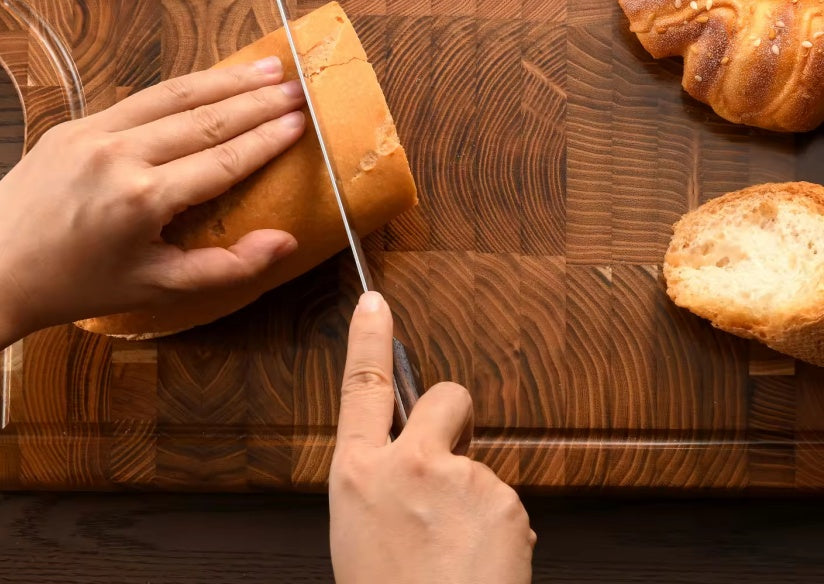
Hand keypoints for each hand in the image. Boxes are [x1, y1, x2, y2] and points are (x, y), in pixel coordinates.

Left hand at [0, 55, 305, 339]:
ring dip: (225, 80)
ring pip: (174, 96)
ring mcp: (93, 132)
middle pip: (206, 118)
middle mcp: (120, 155)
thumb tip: (285, 241)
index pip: (223, 159)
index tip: (301, 121)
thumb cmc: (76, 287)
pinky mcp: (74, 123)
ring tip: (266, 68)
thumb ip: (227, 266)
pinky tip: (209, 82)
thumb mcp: (157, 288)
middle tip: (298, 86)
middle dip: (257, 100)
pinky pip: (140, 99)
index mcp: (143, 199)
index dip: (267, 139)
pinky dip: (182, 88)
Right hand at [329, 292, 535, 583]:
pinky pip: (504, 504)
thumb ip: (381, 483)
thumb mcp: (360, 535)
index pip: (362, 387)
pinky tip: (479, 566)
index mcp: (358, 474)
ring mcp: (460, 478)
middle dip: (457, 416)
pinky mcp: (504, 500)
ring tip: (456, 556)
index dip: (368, 340)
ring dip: (474, 502)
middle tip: (453, 461)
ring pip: (479, 468)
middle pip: (446, 398)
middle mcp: (408, 463)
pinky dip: (497, 531)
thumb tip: (411, 461)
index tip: (374, 304)